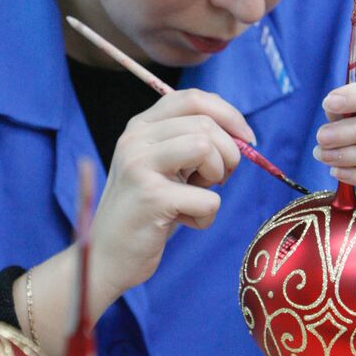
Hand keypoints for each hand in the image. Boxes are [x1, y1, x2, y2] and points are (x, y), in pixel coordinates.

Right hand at [89, 88, 254, 298]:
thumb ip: (192, 143)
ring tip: (198, 197)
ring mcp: (139, 165)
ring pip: (205, 147)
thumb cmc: (147, 212)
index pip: (193, 98)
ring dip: (217, 177)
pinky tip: (184, 222)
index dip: (229, 115)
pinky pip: (208, 199)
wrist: (108, 257)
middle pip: (205, 124)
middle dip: (229, 153)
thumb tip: (240, 136)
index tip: (246, 139)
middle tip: (219, 180)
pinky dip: (206, 216)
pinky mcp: (150, 197)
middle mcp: (135, 139)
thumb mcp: (165, 167)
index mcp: (141, 126)